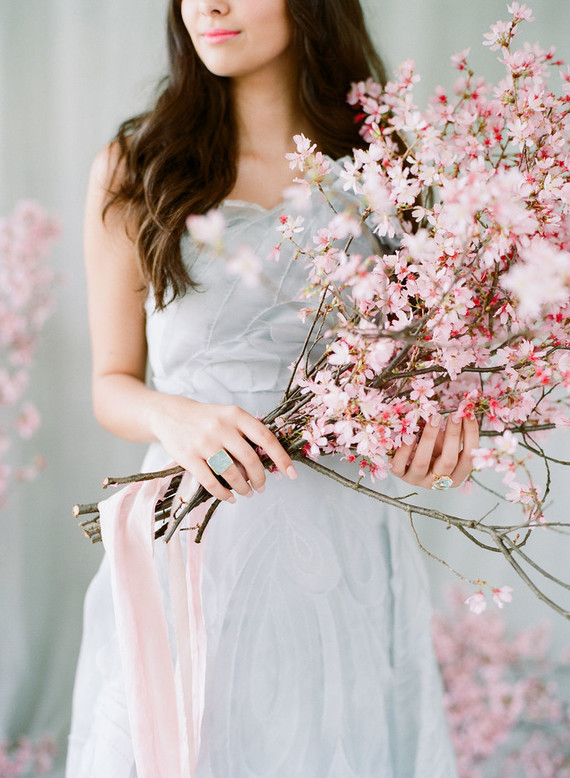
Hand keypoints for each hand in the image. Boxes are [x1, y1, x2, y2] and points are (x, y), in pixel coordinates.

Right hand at [148, 394, 296, 502]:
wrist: (170, 415)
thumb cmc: (207, 419)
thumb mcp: (229, 416)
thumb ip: (247, 433)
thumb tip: (270, 461)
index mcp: (236, 415)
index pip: (265, 438)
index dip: (281, 458)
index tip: (292, 474)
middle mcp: (221, 427)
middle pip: (250, 459)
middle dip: (260, 478)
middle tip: (261, 487)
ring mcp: (203, 442)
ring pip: (231, 473)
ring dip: (242, 488)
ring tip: (246, 492)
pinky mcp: (188, 457)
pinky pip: (210, 482)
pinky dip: (223, 494)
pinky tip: (229, 497)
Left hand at [390, 414, 478, 489]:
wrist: (407, 458)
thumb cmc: (432, 449)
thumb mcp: (446, 444)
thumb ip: (457, 434)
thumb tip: (466, 412)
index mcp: (454, 477)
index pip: (468, 459)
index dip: (471, 436)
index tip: (468, 415)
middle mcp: (436, 482)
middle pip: (448, 461)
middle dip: (452, 435)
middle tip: (453, 415)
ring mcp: (416, 479)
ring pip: (422, 462)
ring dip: (429, 437)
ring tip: (434, 418)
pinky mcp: (398, 474)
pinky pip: (399, 464)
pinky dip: (405, 448)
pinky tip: (411, 434)